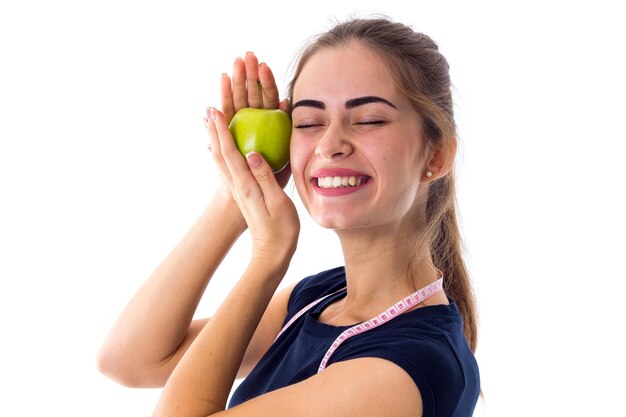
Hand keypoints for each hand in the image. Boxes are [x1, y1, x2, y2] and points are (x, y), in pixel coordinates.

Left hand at [204, 60, 299, 266]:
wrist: (272, 253)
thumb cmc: (281, 230)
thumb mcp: (277, 203)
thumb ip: (264, 177)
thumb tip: (252, 153)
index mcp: (246, 185)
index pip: (230, 152)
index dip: (222, 130)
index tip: (215, 110)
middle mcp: (238, 185)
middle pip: (220, 152)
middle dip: (214, 129)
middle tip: (209, 108)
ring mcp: (239, 190)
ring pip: (222, 159)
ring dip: (216, 138)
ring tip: (212, 122)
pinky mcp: (243, 193)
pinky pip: (229, 167)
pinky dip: (224, 152)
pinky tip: (223, 147)